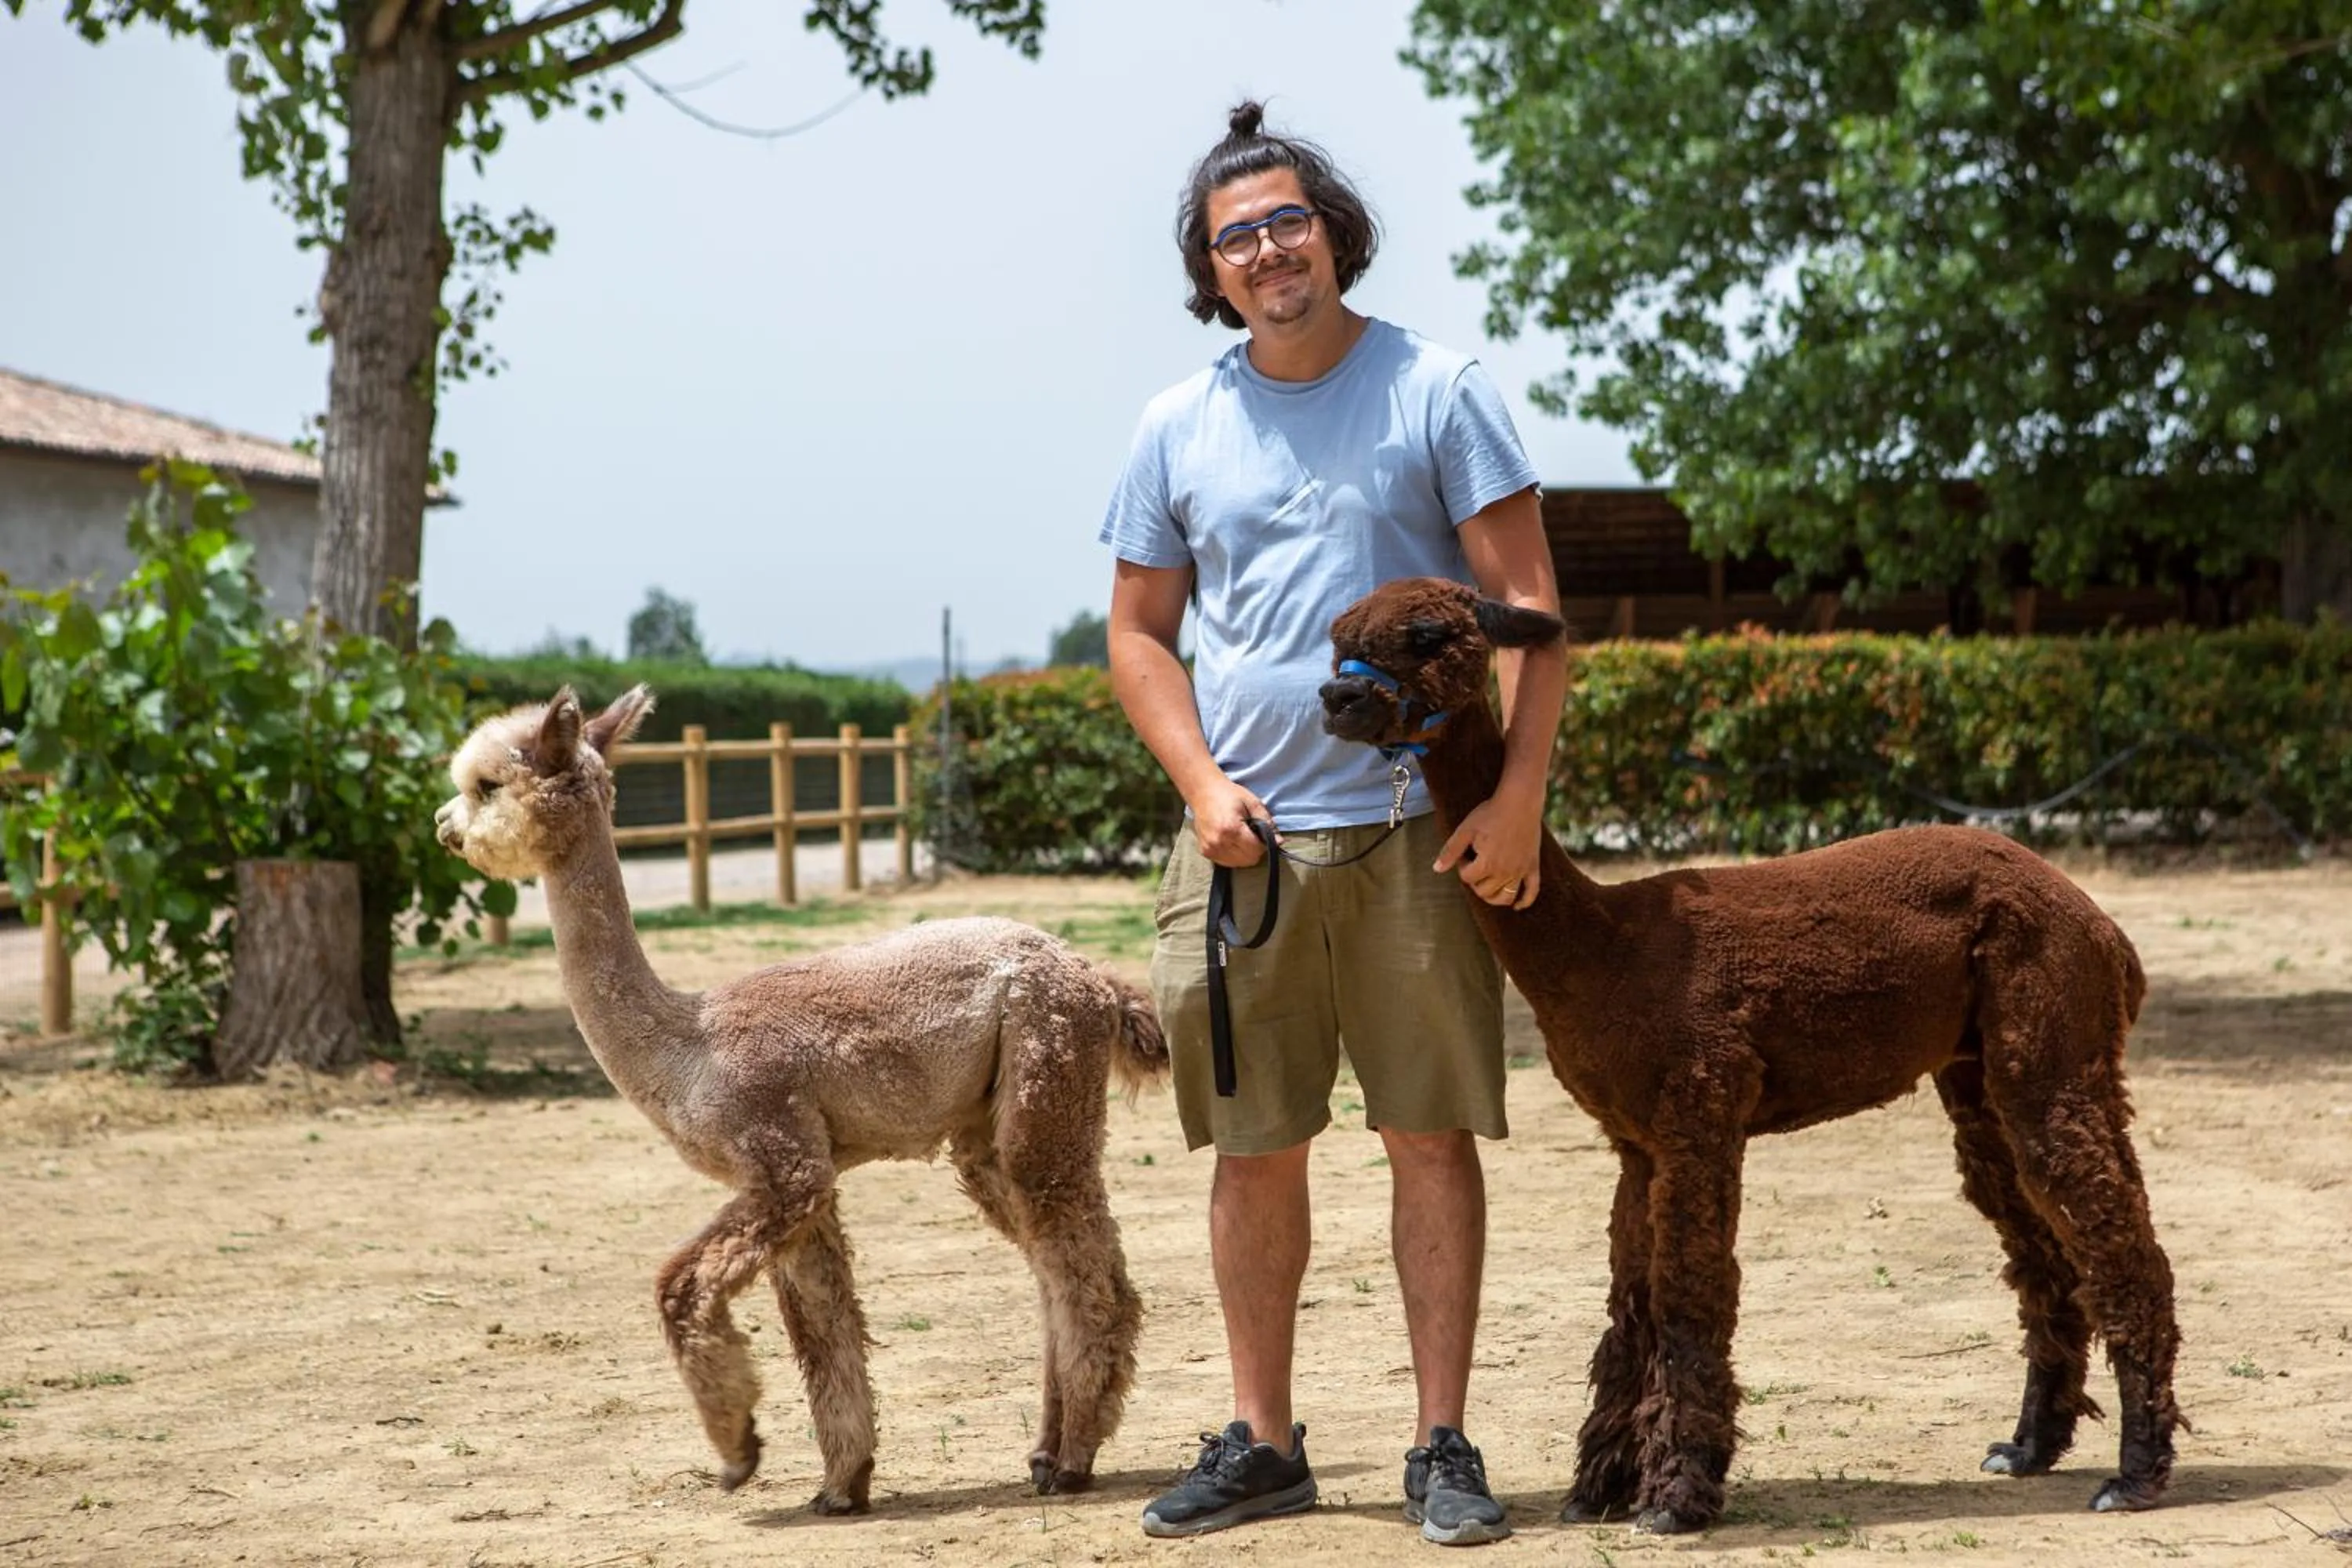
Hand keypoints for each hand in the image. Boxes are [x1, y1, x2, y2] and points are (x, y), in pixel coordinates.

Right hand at [1189, 777, 1276, 867]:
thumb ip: (1267, 822)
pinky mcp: (1205, 852)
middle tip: (1251, 834)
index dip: (1263, 843)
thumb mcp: (1252, 802)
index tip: (1261, 833)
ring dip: (1244, 854)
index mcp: (1231, 829)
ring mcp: (1210, 849)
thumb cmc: (1228, 794)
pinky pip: (1226, 862)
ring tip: (1240, 837)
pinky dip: (1233, 856)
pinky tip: (1231, 841)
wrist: (1202, 792)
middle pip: (1249, 859)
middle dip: (1255, 849)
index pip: (1256, 850)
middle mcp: (1218, 842)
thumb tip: (1279, 842)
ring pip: (1238, 864)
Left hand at [1433, 791, 1541, 909]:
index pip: (1467, 878)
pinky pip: (1532, 891)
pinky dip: (1525, 901)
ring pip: (1506, 897)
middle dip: (1475, 880)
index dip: (1461, 866)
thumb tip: (1436, 869)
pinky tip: (1517, 907)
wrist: (1520, 801)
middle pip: (1484, 891)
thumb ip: (1450, 851)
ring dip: (1494, 898)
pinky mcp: (1533, 866)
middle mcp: (1505, 872)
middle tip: (1474, 863)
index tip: (1464, 852)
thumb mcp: (1465, 830)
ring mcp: (1520, 871)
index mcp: (1487, 864)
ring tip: (1487, 888)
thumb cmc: (1490, 813)